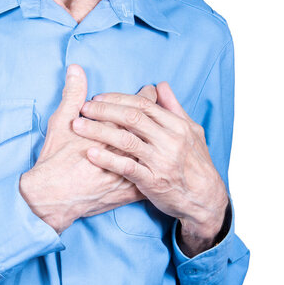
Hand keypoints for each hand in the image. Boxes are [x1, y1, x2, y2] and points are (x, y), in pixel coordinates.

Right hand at [19, 64, 146, 233]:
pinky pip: (150, 179)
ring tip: (160, 135)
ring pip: (152, 155)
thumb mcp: (60, 123)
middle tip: (161, 109)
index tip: (150, 91)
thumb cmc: (55, 159)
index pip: (137, 108)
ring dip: (157, 144)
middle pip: (149, 130)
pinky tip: (158, 165)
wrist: (52, 197)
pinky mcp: (128, 192)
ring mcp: (129, 173)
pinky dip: (155, 170)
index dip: (145, 97)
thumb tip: (76, 69)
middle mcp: (124, 151)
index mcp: (110, 131)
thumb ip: (72, 95)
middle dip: (156, 118)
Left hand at [71, 82, 227, 252]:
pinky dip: (108, 160)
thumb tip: (160, 85)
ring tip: (78, 126)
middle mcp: (170, 140)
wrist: (206, 199)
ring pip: (126, 140)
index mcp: (177, 125)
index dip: (117, 99)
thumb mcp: (192, 132)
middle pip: (131, 118)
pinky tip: (91, 153)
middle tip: (83, 108)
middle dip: (104, 110)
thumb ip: (174, 107)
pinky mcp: (153, 182)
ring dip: (99, 131)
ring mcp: (161, 161)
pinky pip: (127, 168)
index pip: (143, 104)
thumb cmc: (196, 163)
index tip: (97, 98)